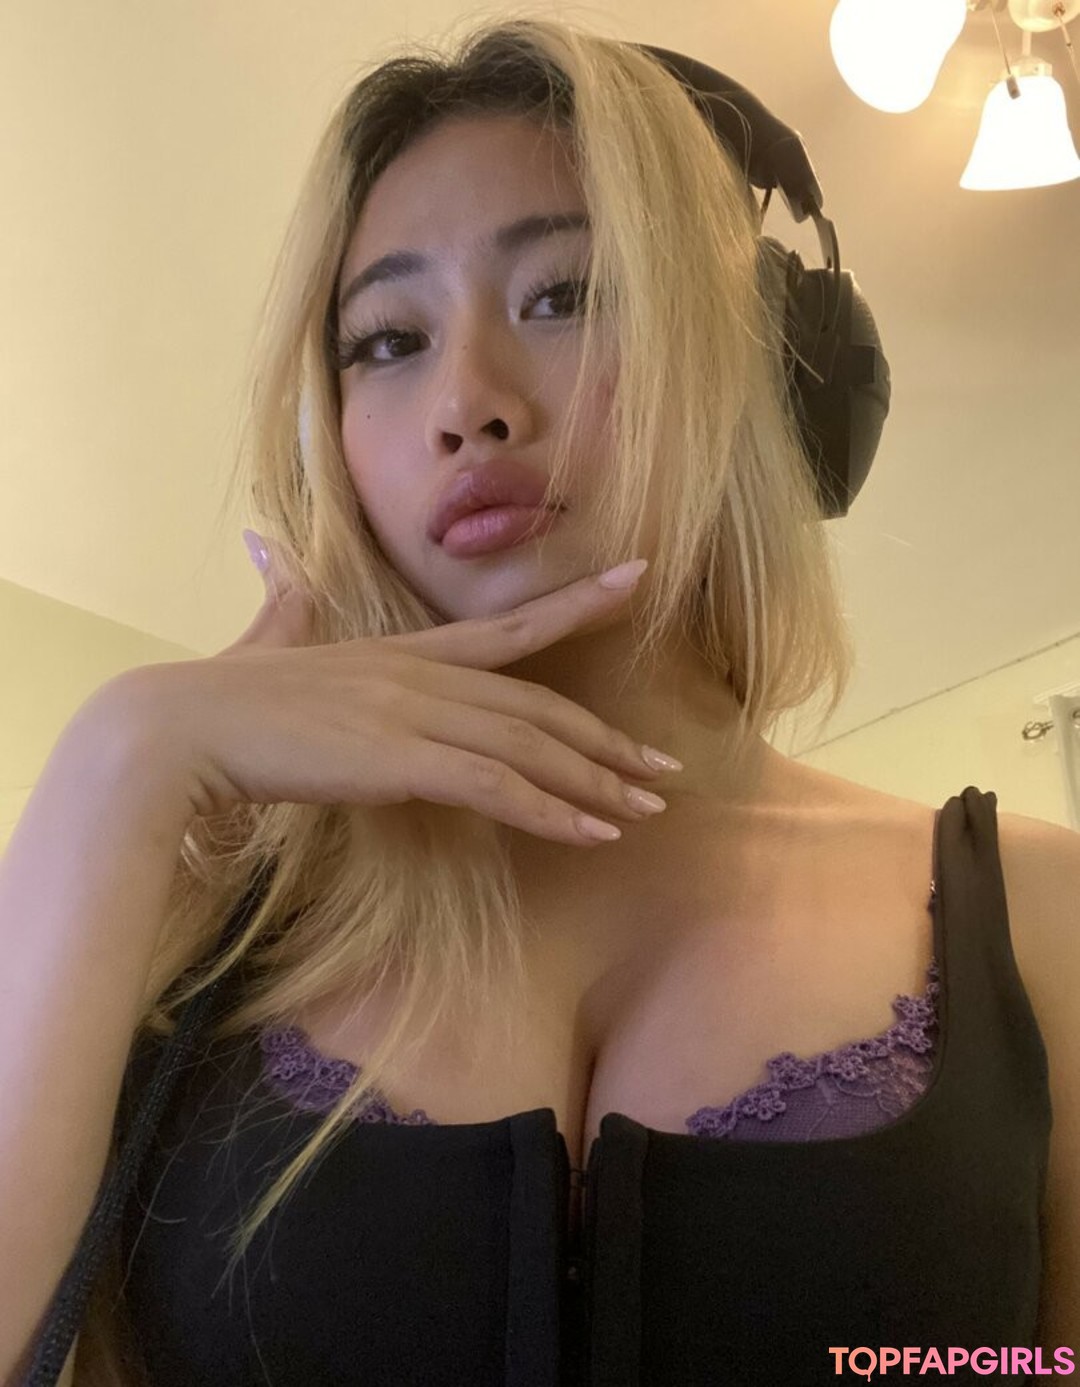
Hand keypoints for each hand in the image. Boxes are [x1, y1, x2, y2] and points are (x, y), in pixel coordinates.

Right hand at [132, 545, 675, 845]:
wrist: (181, 727)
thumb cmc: (222, 697)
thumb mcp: (267, 641)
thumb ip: (284, 604)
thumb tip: (272, 559)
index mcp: (404, 651)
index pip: (510, 628)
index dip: (579, 605)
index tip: (639, 584)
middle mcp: (423, 673)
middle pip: (539, 706)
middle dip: (607, 743)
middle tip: (664, 771)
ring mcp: (416, 713)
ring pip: (531, 747)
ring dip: (596, 784)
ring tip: (646, 813)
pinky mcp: (402, 760)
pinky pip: (497, 786)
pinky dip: (551, 811)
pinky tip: (593, 834)